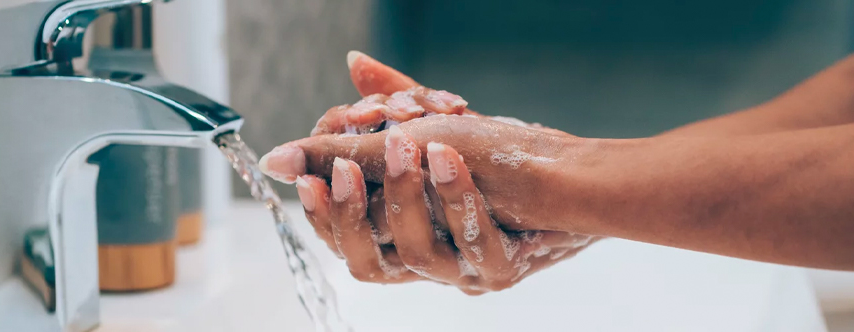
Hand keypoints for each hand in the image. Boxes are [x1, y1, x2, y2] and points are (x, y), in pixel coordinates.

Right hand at [264, 51, 600, 292]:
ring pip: (417, 255)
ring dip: (407, 194)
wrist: (571, 169)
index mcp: (400, 234)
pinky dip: (460, 198)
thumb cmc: (496, 151)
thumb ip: (359, 129)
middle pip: (368, 266)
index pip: (343, 243)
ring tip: (410, 143)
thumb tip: (282, 148)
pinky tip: (452, 160)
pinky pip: (475, 245)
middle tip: (345, 167)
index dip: (320, 216)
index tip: (305, 175)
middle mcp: (427, 261)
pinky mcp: (503, 268)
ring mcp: (464, 270)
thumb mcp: (420, 129)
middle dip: (352, 214)